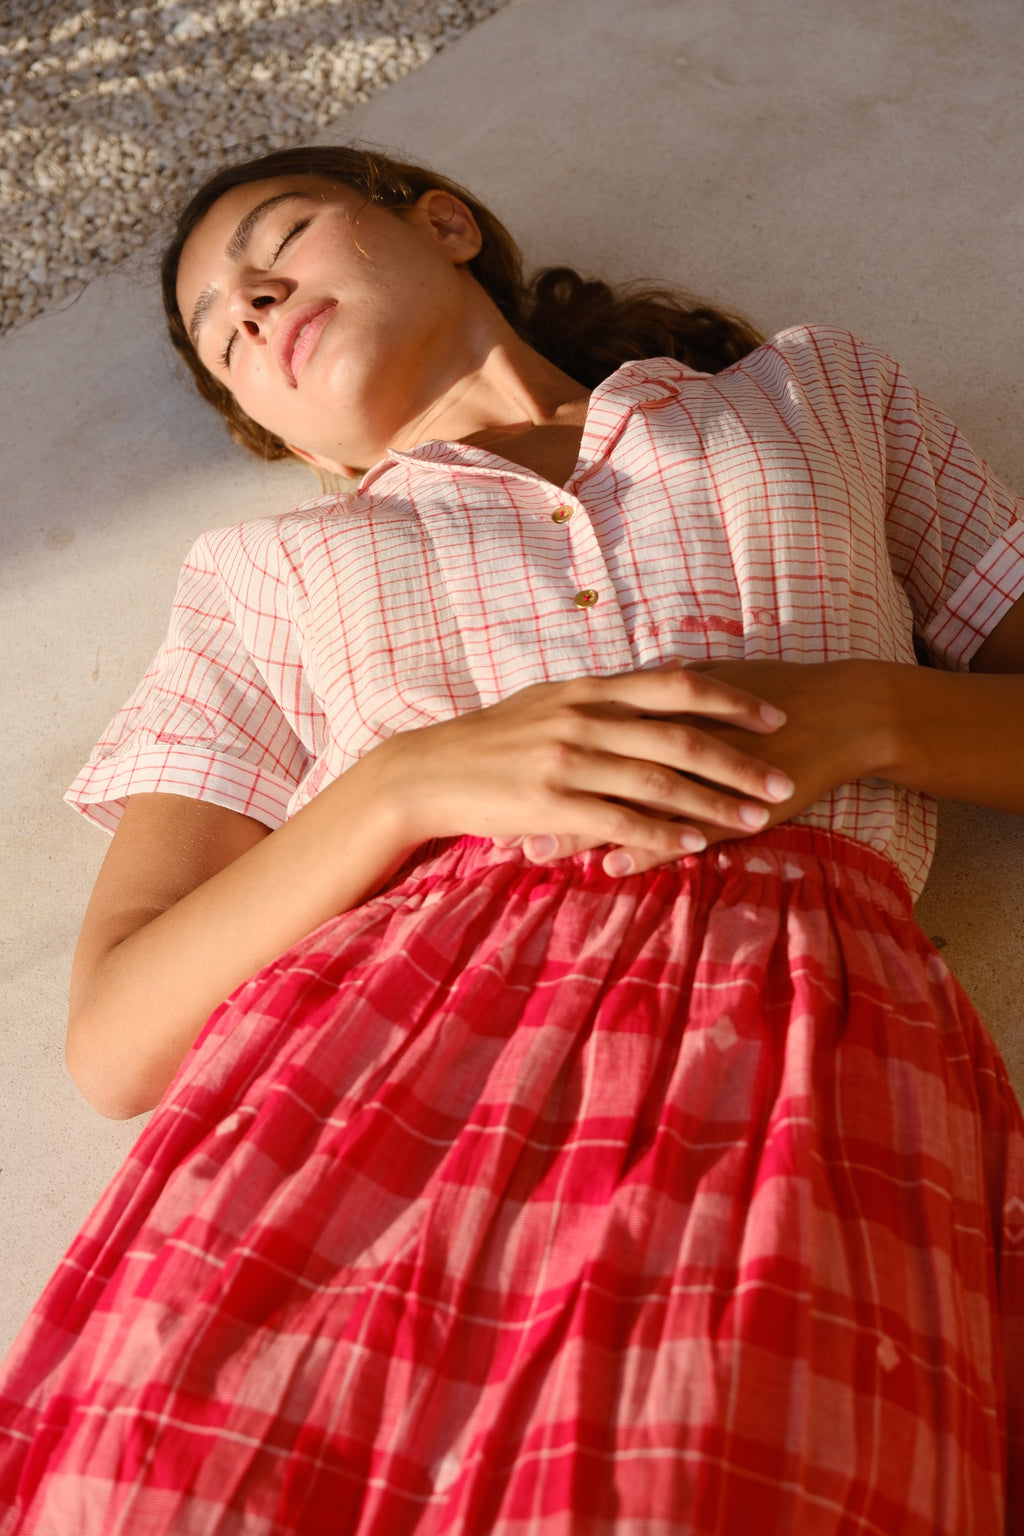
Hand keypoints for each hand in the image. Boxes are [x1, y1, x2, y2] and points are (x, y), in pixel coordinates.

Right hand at [367, 663, 795, 873]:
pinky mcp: (552, 803)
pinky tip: (697, 843)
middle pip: (680, 737)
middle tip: (784, 778)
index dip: (730, 701)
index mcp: (588, 689)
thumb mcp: (550, 701)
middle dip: (740, 760)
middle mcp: (585, 719)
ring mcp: (569, 761)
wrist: (428, 772)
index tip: (774, 717)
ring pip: (660, 781)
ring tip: (757, 816)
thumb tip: (668, 679)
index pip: (676, 687)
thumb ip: (608, 695)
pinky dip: (664, 831)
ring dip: (714, 802)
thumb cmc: (493, 740)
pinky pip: (621, 819)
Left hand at [509, 659, 896, 874]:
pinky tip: (609, 866)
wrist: (844, 711)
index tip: (499, 777)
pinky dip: (641, 848)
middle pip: (592, 768)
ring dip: (578, 832)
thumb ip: (670, 693)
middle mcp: (670, 732)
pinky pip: (677, 829)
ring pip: (626, 804)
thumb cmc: (776, 698)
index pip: (588, 734)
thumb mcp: (715, 687)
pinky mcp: (727, 801)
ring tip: (533, 853)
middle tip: (495, 819)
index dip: (543, 756)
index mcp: (662, 703)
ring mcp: (698, 770)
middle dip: (543, 796)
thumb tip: (634, 688)